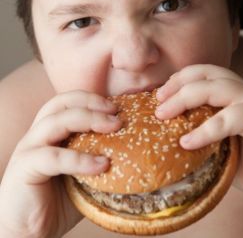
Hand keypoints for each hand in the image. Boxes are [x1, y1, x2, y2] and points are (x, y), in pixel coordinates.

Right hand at [0, 90, 121, 237]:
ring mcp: (29, 148)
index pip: (69, 100)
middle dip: (91, 102)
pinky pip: (54, 156)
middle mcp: (38, 134)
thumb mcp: (84, 173)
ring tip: (114, 127)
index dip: (92, 98)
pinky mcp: (24, 168)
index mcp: (51, 131)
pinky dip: (80, 159)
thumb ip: (100, 158)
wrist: (28, 231)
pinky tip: (102, 165)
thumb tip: (136, 152)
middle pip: (61, 102)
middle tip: (116, 113)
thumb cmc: (58, 200)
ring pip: (56, 121)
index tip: (118, 107)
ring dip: (88, 120)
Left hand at [155, 64, 242, 209]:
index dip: (177, 79)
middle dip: (176, 86)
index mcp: (231, 92)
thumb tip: (163, 135)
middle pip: (203, 74)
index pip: (200, 72)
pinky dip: (204, 130)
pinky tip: (187, 142)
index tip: (158, 95)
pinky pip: (228, 118)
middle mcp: (242, 91)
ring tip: (163, 116)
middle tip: (157, 104)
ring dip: (184, 99)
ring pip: (214, 87)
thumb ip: (199, 130)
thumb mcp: (217, 142)